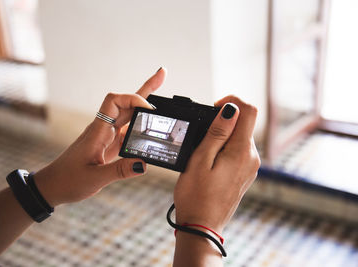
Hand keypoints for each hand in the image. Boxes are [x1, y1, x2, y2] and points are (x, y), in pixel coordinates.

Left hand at [34, 68, 166, 205]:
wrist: (54, 186)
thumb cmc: (68, 180)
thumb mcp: (95, 178)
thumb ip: (120, 171)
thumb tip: (144, 164)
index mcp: (98, 131)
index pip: (115, 101)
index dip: (133, 99)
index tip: (150, 110)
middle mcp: (104, 129)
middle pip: (126, 102)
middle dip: (145, 90)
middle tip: (162, 74)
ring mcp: (107, 136)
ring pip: (128, 115)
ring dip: (145, 106)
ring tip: (164, 98)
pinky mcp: (110, 145)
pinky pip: (128, 131)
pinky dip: (141, 126)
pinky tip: (151, 127)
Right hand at [174, 95, 259, 232]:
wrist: (202, 226)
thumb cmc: (196, 196)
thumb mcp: (200, 159)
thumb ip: (217, 132)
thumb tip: (230, 109)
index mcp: (242, 151)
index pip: (248, 110)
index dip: (231, 102)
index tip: (212, 109)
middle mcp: (252, 157)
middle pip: (244, 123)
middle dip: (223, 120)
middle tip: (201, 135)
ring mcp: (250, 167)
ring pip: (240, 136)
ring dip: (222, 135)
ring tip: (202, 152)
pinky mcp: (245, 173)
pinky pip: (238, 150)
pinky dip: (225, 147)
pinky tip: (209, 161)